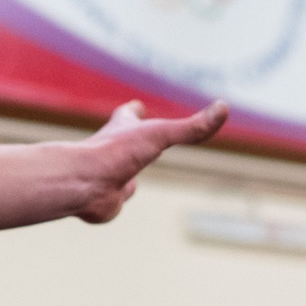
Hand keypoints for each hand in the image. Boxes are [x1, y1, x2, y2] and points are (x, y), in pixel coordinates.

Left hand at [69, 101, 226, 223]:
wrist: (82, 184)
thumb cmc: (115, 154)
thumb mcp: (159, 136)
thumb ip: (191, 128)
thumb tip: (223, 108)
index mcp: (122, 131)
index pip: (128, 115)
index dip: (133, 111)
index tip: (136, 106)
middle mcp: (112, 151)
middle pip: (121, 143)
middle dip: (128, 138)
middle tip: (133, 134)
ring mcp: (108, 175)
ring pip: (119, 173)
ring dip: (125, 172)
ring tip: (128, 173)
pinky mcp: (106, 199)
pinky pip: (116, 199)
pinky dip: (118, 198)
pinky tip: (117, 199)